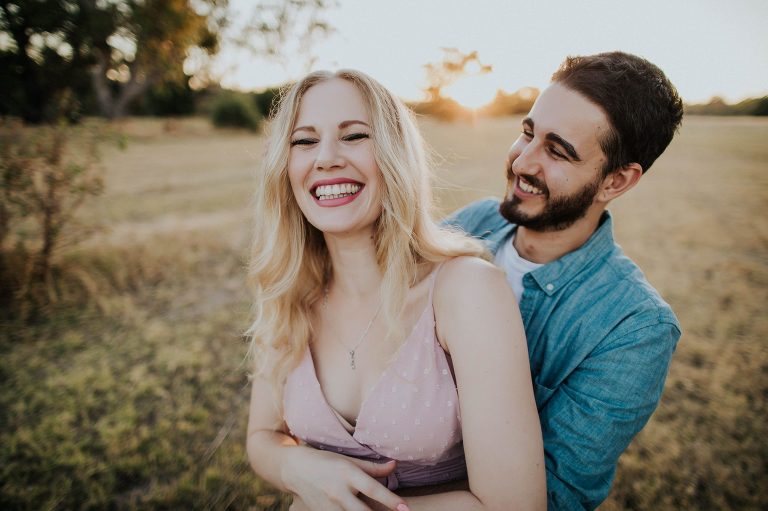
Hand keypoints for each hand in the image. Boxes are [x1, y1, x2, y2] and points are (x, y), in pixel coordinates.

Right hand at [281, 446, 408, 510]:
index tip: (405, 508)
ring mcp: (330, 506)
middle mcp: (339, 492)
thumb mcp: (349, 460)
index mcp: (348, 473)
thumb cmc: (326, 461)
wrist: (295, 469)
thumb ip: (372, 467)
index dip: (391, 500)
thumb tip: (394, 465)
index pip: (373, 489)